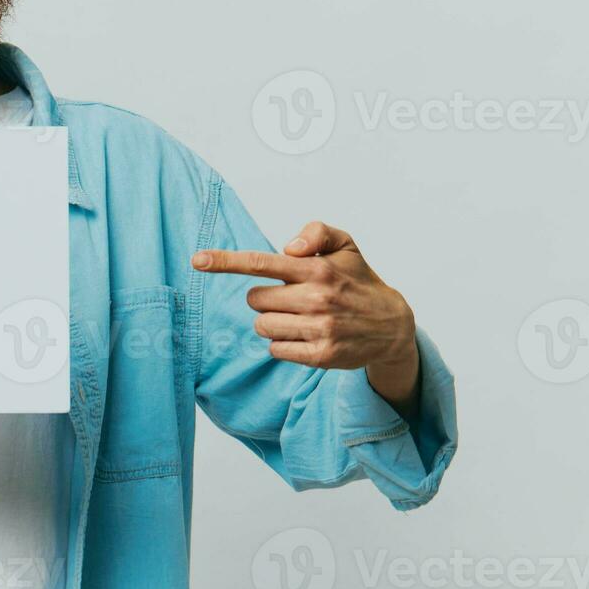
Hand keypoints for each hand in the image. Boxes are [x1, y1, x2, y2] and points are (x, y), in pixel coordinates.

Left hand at [191, 220, 419, 411]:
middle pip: (255, 299)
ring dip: (273, 322)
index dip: (225, 261)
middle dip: (265, 298)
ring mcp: (319, 328)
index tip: (197, 260)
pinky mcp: (321, 356)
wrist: (392, 325)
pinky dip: (284, 344)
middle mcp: (316, 298)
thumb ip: (316, 232)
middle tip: (290, 298)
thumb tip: (288, 247)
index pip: (261, 262)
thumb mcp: (345, 245)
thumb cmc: (358, 280)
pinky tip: (306, 336)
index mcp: (316, 268)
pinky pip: (276, 350)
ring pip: (262, 326)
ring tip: (299, 317)